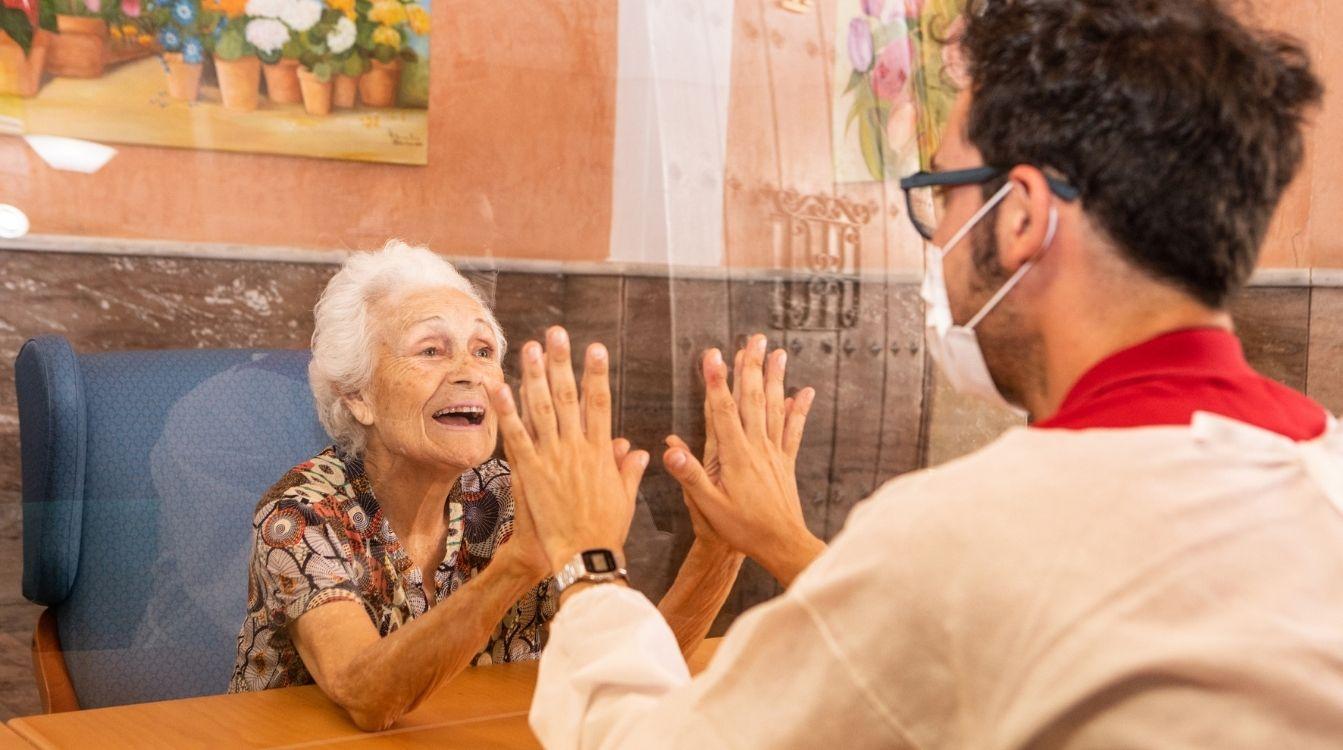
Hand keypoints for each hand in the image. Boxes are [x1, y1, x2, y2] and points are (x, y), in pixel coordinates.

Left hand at [488, 327, 649, 572]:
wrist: (585, 555)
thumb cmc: (607, 529)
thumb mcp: (624, 497)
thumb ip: (629, 470)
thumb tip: (638, 450)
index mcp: (602, 451)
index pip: (600, 402)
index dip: (596, 373)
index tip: (594, 347)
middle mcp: (577, 448)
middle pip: (568, 396)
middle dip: (562, 362)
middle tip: (556, 334)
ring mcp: (553, 458)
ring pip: (541, 409)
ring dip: (534, 376)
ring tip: (529, 349)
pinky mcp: (532, 473)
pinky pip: (517, 437)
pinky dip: (507, 413)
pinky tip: (500, 389)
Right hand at [662, 335, 822, 586]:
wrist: (782, 544)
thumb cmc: (743, 528)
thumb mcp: (709, 507)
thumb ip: (691, 476)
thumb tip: (670, 448)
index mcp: (735, 456)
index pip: (722, 410)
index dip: (716, 381)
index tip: (713, 354)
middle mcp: (756, 447)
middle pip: (752, 399)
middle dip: (750, 367)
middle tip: (753, 339)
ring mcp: (774, 453)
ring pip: (773, 407)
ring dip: (774, 378)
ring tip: (777, 352)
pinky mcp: (785, 462)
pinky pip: (793, 430)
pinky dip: (799, 409)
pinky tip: (803, 391)